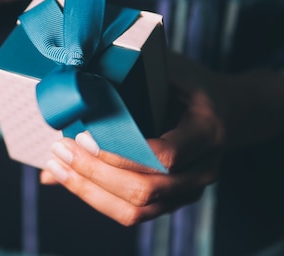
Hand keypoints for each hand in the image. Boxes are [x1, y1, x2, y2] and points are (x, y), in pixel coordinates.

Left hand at [40, 51, 283, 224]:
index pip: (165, 156)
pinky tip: (69, 179)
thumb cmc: (191, 85)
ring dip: (89, 191)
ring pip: (135, 211)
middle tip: (60, 149)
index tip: (82, 136)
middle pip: (145, 190)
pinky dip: (96, 198)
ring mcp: (188, 192)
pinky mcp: (171, 201)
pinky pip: (132, 213)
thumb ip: (132, 76)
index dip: (121, 153)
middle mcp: (203, 170)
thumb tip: (79, 85)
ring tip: (56, 167)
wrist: (227, 111)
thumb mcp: (171, 69)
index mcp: (207, 132)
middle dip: (94, 173)